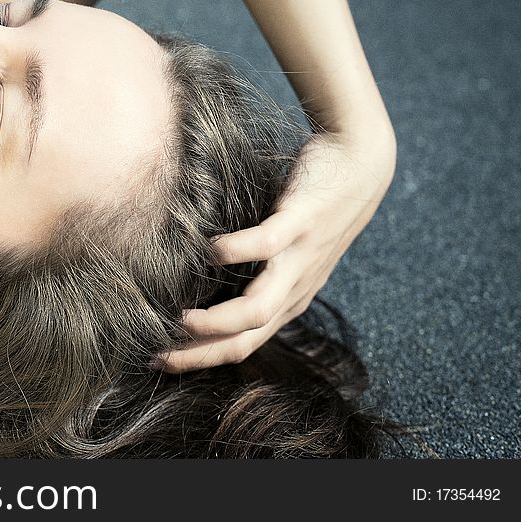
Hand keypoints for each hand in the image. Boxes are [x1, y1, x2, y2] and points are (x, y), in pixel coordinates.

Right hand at [160, 128, 395, 372]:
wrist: (363, 163)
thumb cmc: (314, 202)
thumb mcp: (289, 249)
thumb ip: (255, 269)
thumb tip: (203, 276)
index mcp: (291, 298)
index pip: (243, 345)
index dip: (201, 359)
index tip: (162, 359)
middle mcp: (296, 287)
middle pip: (246, 339)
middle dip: (198, 354)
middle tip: (157, 356)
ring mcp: (300, 258)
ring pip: (258, 309)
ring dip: (215, 322)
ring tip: (179, 319)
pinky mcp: (301, 222)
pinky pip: (264, 246)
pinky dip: (232, 253)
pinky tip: (207, 249)